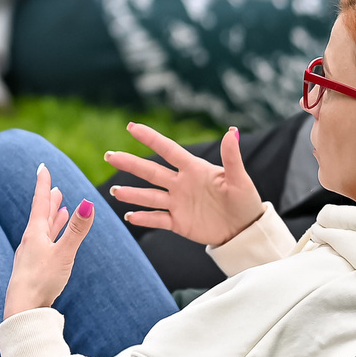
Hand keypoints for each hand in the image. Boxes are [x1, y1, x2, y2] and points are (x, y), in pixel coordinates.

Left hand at [4, 164, 94, 319]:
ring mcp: (31, 254)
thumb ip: (76, 230)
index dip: (43, 184)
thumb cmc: (41, 280)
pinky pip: (44, 244)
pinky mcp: (34, 267)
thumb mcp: (63, 253)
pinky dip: (50, 235)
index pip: (40, 202)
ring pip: (43, 230)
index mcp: (35, 233)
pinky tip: (51, 240)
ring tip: (57, 208)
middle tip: (53, 186)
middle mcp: (31, 240)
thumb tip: (89, 203)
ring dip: (51, 217)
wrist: (22, 308)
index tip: (42, 167)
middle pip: (41, 214)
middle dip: (48, 200)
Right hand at [104, 123, 264, 248]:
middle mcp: (181, 184)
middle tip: (110, 156)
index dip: (151, 138)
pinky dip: (143, 218)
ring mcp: (178, 203)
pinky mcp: (178, 223)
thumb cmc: (245, 200)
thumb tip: (231, 131)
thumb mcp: (240, 179)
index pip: (168, 150)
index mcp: (194, 169)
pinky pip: (158, 219)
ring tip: (115, 191)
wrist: (245, 230)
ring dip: (132, 194)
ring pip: (150, 197)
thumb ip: (232, 157)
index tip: (131, 127)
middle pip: (151, 172)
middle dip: (130, 164)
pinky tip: (129, 216)